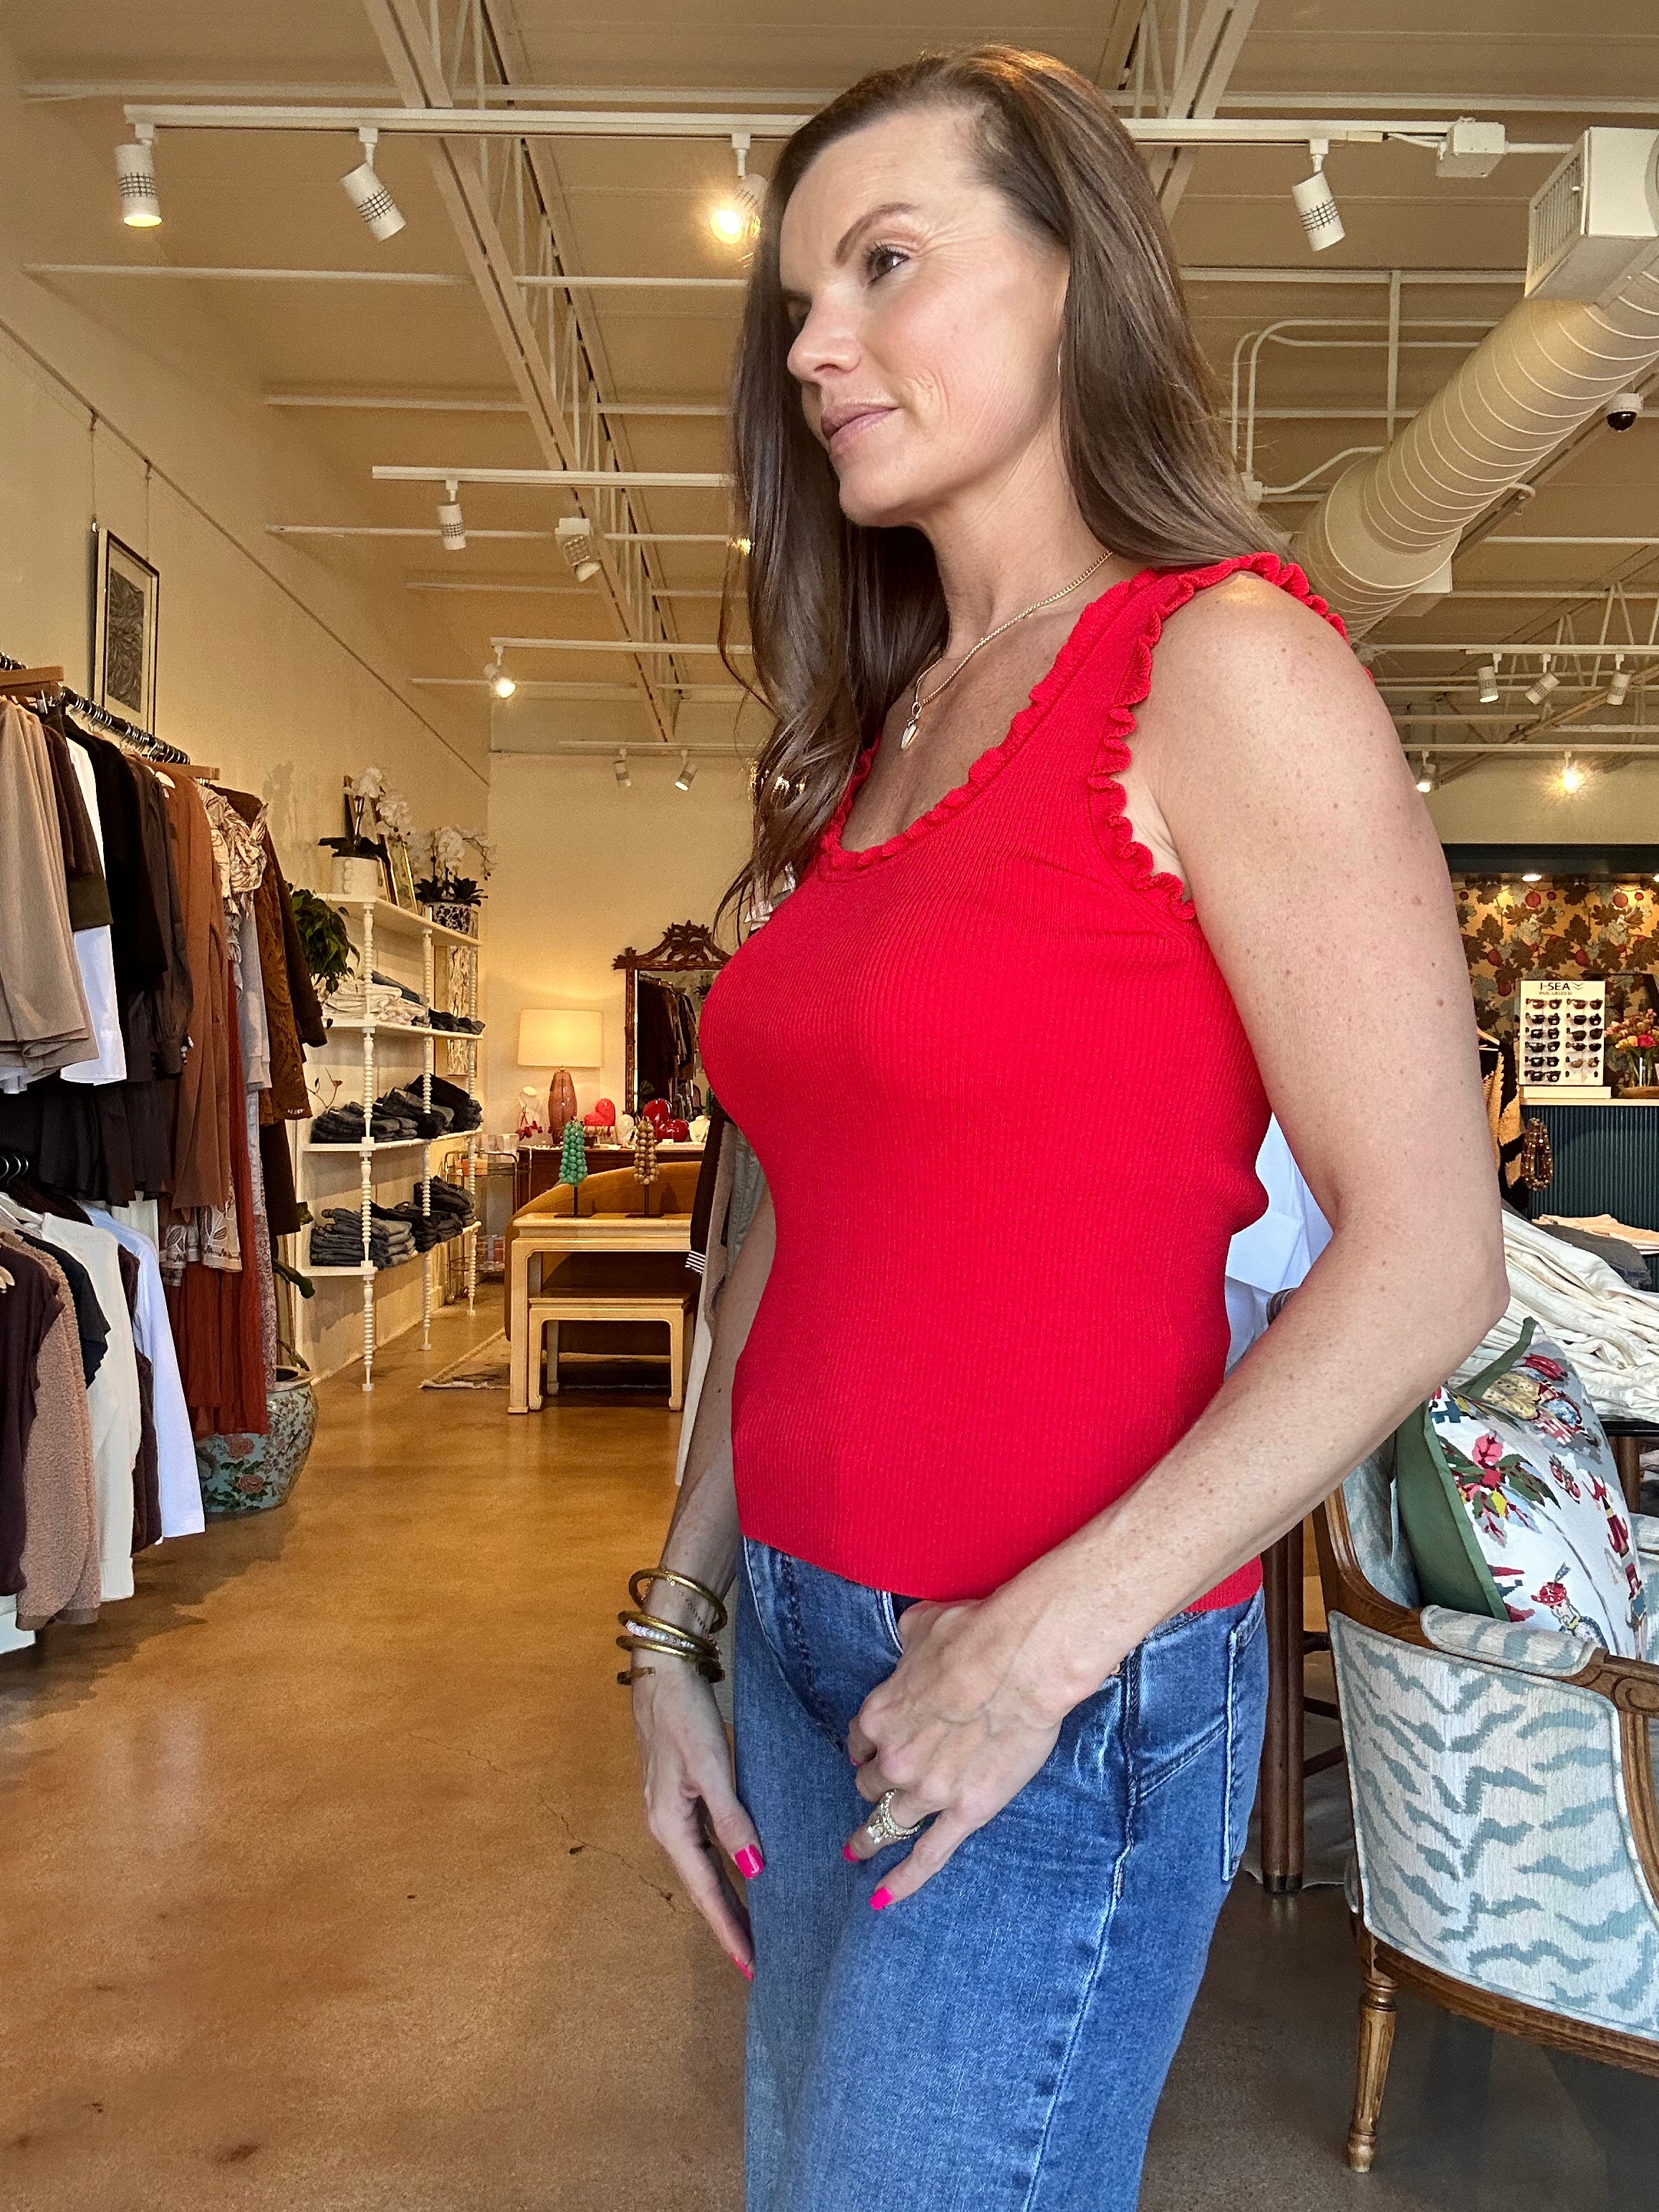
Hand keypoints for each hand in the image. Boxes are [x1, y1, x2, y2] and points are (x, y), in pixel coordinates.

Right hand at [631, 1660, 764, 1978]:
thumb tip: (754, 1869)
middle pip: (703, 1885)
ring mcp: (673, 1809)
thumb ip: (731, 1819)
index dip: (728, 1928)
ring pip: (706, 1865)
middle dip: (729, 1922)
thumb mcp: (710, 1766)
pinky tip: (745, 1869)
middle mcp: (667, 1825)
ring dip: (728, 1896)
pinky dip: (726, 1863)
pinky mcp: (683, 1791)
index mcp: (669, 1826)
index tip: (751, 1966)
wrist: (661, 1669)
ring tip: (755, 1925)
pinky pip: (707, 1841)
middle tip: (758, 1959)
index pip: (704, 1891)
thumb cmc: (683, 1715)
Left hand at [843, 1598, 1072, 1905]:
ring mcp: (928, 1790)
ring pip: (889, 1820)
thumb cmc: (974, 1634)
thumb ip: (907, 1647)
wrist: (1019, 1660)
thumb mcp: (921, 1627)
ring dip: (871, 1834)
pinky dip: (904, 1880)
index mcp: (879, 1713)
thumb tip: (911, 1641)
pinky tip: (885, 1897)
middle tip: (883, 1786)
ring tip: (858, 1849)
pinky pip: (927, 1856)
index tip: (873, 1748)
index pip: (860, 1740)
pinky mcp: (965, 1812)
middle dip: (877, 1782)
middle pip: (873, 1781)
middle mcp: (895, 1757)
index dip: (869, 1745)